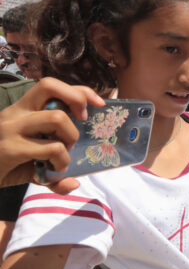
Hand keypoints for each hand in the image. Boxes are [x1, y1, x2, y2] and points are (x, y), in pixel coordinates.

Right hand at [0, 77, 104, 192]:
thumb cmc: (4, 165)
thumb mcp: (31, 160)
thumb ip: (53, 165)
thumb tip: (74, 183)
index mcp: (21, 110)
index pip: (50, 85)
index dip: (79, 90)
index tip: (99, 103)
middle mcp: (15, 113)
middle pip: (51, 87)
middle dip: (77, 103)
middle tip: (79, 128)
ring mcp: (11, 129)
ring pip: (56, 118)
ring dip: (70, 138)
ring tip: (64, 155)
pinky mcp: (11, 148)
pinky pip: (51, 148)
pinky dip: (62, 161)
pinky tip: (55, 170)